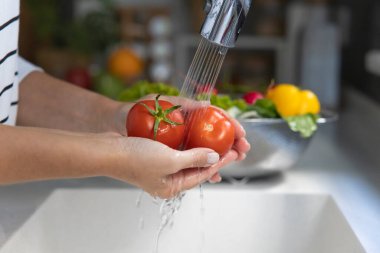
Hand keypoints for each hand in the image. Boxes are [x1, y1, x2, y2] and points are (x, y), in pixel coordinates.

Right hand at [120, 95, 250, 182]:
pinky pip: (178, 152)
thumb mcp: (170, 159)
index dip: (221, 162)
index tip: (235, 151)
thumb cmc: (134, 158)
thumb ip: (194, 158)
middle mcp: (168, 180)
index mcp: (172, 186)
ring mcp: (160, 169)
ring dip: (203, 150)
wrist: (106, 151)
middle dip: (216, 156)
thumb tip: (214, 156)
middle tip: (232, 147)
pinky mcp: (154, 157)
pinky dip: (189, 145)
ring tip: (219, 142)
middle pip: (198, 167)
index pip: (203, 174)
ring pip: (189, 159)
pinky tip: (195, 138)